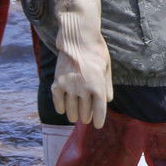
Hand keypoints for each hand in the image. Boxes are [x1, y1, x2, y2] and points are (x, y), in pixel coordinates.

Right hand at [51, 0, 112, 127]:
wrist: (78, 39)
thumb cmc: (96, 51)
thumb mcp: (107, 67)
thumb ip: (107, 85)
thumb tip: (108, 101)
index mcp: (98, 85)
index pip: (99, 109)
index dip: (99, 119)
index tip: (97, 126)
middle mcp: (83, 88)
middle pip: (85, 110)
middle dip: (86, 117)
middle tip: (86, 120)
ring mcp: (69, 86)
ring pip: (71, 108)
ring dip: (74, 115)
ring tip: (76, 117)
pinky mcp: (57, 82)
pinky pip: (58, 100)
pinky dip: (60, 107)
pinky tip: (62, 111)